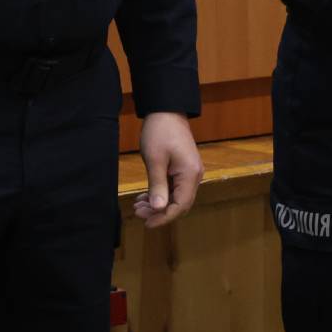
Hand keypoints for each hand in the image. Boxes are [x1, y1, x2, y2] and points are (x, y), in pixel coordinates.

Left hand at [132, 112, 203, 228]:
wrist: (166, 108)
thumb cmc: (159, 131)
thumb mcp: (155, 160)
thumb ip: (158, 186)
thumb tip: (159, 210)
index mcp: (190, 174)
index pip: (180, 206)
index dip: (164, 218)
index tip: (146, 223)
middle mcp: (194, 175)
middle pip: (179, 203)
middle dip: (159, 212)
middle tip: (138, 212)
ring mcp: (189, 171)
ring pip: (176, 196)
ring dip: (158, 203)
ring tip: (138, 205)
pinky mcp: (183, 167)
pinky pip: (174, 187)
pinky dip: (160, 193)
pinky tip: (145, 196)